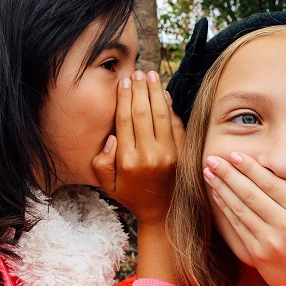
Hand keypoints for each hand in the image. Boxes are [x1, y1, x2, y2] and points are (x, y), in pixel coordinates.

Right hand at [93, 70, 184, 225]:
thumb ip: (102, 162)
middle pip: (143, 113)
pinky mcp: (183, 154)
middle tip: (137, 72)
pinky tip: (164, 94)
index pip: (125, 120)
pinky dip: (171, 107)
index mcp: (128, 161)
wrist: (163, 213)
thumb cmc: (131, 195)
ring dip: (156, 92)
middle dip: (140, 89)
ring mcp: (170, 154)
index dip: (124, 98)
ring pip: (161, 115)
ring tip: (151, 76)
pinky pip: (176, 124)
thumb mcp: (107, 185)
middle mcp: (150, 155)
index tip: (124, 82)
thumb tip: (112, 137)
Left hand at [203, 152, 285, 285]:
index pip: (272, 184)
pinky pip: (237, 226)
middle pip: (251, 194)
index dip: (250, 168)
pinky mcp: (257, 254)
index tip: (235, 155)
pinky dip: (225, 209)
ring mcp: (270, 241)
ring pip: (241, 209)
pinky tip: (217, 195)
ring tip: (209, 173)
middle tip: (212, 159)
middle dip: (229, 173)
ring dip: (222, 188)